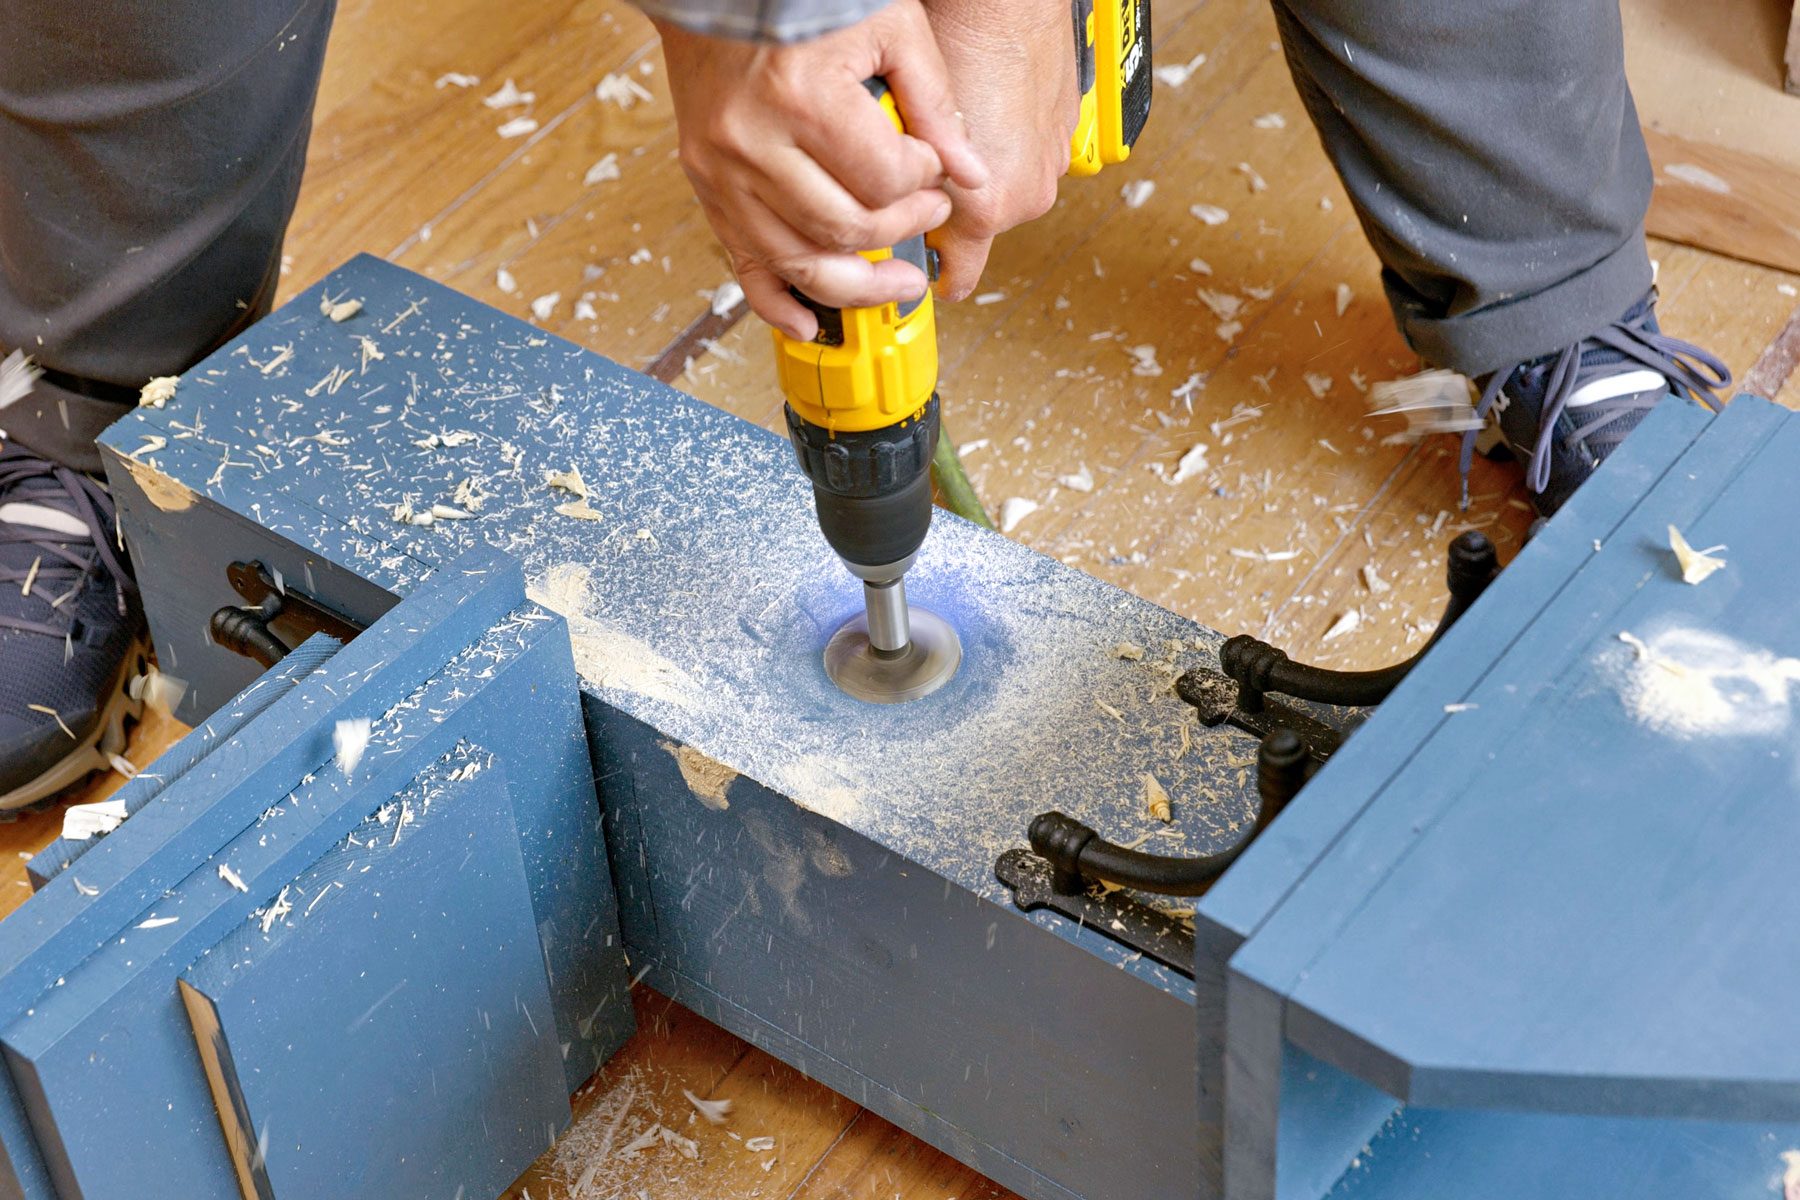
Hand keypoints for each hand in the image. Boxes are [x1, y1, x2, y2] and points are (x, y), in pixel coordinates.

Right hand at [655, 0, 987, 338]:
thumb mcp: (888, 25)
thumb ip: (933, 101)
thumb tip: (971, 173)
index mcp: (801, 96)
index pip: (885, 178)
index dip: (924, 183)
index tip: (933, 170)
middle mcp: (753, 142)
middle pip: (846, 229)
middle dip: (902, 231)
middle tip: (930, 218)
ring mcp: (722, 169)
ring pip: (799, 261)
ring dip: (855, 285)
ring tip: (898, 284)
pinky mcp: (705, 183)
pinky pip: (742, 262)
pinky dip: (776, 302)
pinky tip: (809, 325)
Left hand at [923, 0, 1078, 300]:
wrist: (1004, 0)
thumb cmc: (958, 46)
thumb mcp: (909, 134)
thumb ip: (905, 190)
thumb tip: (887, 212)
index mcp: (985, 210)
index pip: (959, 280)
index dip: (932, 276)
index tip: (917, 275)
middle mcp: (1026, 197)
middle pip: (977, 230)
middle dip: (950, 206)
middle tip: (926, 165)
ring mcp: (1052, 165)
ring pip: (1003, 189)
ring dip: (981, 170)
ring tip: (963, 125)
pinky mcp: (1067, 135)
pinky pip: (1029, 154)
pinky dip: (1009, 140)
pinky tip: (988, 105)